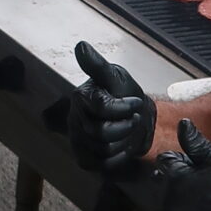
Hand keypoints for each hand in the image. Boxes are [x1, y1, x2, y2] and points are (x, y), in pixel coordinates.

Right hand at [70, 40, 155, 173]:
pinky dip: (118, 157)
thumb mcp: (115, 76)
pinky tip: (123, 145)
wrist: (135, 116)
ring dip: (124, 141)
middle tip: (134, 118)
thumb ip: (97, 65)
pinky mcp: (86, 158)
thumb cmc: (124, 93)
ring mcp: (78, 141)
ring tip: (128, 129)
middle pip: (101, 133)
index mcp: (81, 97)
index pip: (101, 107)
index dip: (123, 108)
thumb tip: (81, 46)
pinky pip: (102, 164)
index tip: (136, 102)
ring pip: (103, 149)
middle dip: (125, 127)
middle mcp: (74, 119)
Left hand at [149, 120, 210, 210]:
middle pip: (163, 184)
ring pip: (167, 206)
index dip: (180, 162)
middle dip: (177, 182)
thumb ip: (196, 143)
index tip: (195, 168)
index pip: (165, 162)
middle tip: (203, 188)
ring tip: (206, 204)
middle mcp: (170, 199)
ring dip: (180, 203)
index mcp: (177, 177)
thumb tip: (181, 124)